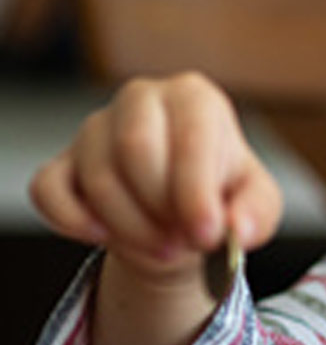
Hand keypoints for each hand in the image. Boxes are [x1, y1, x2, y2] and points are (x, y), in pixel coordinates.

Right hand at [29, 72, 281, 280]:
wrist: (180, 215)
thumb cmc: (221, 196)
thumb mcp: (258, 203)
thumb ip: (258, 213)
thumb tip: (240, 228)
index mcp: (194, 97)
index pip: (189, 137)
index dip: (196, 192)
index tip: (207, 234)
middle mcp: (141, 100)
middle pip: (136, 149)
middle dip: (162, 209)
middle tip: (185, 243)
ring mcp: (95, 128)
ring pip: (97, 177)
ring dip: (131, 227)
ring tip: (163, 246)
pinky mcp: (60, 162)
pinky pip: (48, 191)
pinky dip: (74, 222)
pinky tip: (107, 236)